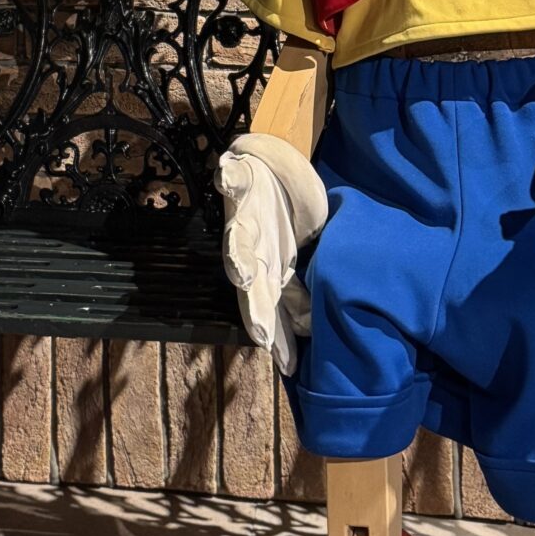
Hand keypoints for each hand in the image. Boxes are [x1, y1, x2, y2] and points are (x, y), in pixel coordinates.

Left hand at [218, 134, 328, 373]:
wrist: (271, 170)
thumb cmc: (282, 220)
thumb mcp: (295, 259)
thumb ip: (295, 292)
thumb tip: (308, 327)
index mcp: (267, 271)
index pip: (274, 311)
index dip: (279, 337)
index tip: (289, 366)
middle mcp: (251, 250)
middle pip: (252, 286)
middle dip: (256, 308)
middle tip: (261, 334)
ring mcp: (244, 217)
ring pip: (238, 239)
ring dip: (238, 255)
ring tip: (243, 274)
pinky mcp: (241, 184)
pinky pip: (234, 182)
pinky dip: (230, 178)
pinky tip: (226, 174)